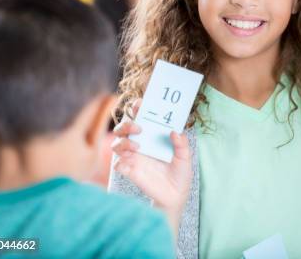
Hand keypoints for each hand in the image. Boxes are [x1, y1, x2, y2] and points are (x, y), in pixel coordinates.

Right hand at [111, 101, 191, 228]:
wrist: (176, 196)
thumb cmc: (180, 173)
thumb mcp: (185, 157)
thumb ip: (181, 144)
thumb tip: (174, 131)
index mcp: (152, 136)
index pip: (140, 118)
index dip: (137, 108)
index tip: (140, 104)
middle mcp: (139, 144)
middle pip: (122, 128)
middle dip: (126, 124)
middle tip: (139, 128)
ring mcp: (133, 158)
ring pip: (116, 144)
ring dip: (123, 142)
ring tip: (137, 146)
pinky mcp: (130, 172)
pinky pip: (118, 164)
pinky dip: (121, 161)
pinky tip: (131, 161)